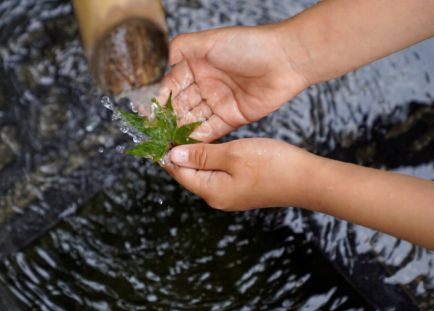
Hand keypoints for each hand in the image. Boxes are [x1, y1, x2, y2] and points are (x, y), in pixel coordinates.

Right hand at [157, 25, 308, 141]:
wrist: (286, 59)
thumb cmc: (248, 45)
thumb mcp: (209, 41)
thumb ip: (181, 47)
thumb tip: (163, 61)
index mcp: (197, 65)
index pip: (172, 87)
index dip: (160, 101)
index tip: (147, 115)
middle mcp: (206, 84)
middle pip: (181, 106)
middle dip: (168, 120)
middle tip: (154, 134)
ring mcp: (219, 101)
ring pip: (194, 120)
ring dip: (180, 131)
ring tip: (166, 143)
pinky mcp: (233, 116)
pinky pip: (212, 130)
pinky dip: (198, 138)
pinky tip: (185, 145)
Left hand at [164, 138, 313, 210]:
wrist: (307, 180)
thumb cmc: (272, 165)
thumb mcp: (232, 154)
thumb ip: (201, 155)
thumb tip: (172, 155)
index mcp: (211, 191)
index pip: (178, 172)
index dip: (166, 153)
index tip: (158, 133)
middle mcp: (217, 197)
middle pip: (188, 174)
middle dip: (178, 154)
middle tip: (170, 128)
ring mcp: (229, 195)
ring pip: (202, 172)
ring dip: (194, 155)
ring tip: (186, 132)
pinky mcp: (241, 189)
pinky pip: (217, 173)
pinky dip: (209, 159)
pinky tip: (210, 145)